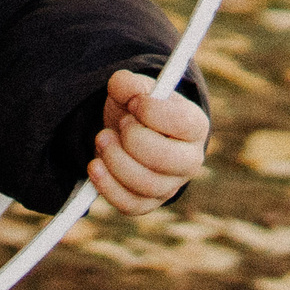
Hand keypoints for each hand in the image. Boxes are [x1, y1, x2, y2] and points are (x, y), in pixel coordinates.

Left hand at [89, 68, 209, 215]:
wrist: (126, 132)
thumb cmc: (136, 110)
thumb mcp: (134, 90)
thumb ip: (129, 83)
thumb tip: (121, 85)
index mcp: (194, 126)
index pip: (183, 123)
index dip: (153, 113)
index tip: (134, 103)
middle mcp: (189, 160)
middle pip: (167, 160)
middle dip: (133, 140)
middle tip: (115, 126)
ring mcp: (170, 185)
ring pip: (146, 184)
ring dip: (115, 161)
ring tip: (102, 139)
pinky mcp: (148, 202)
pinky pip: (130, 205)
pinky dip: (107, 186)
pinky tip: (95, 166)